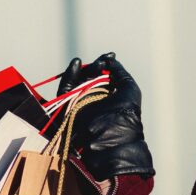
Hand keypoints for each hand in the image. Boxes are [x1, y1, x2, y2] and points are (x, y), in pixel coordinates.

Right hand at [57, 52, 154, 179]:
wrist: (112, 138)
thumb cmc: (126, 114)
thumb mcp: (129, 89)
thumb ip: (120, 72)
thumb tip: (111, 60)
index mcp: (109, 97)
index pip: (103, 76)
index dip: (105, 64)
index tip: (110, 56)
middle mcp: (94, 100)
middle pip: (89, 77)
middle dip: (95, 67)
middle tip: (102, 64)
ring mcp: (80, 104)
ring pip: (77, 81)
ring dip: (84, 70)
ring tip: (93, 65)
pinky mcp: (67, 108)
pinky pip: (65, 90)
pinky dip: (69, 76)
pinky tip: (76, 63)